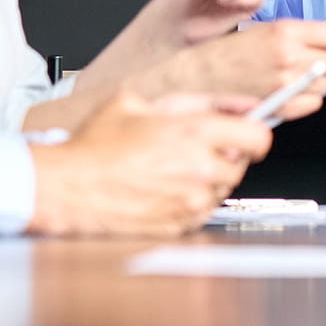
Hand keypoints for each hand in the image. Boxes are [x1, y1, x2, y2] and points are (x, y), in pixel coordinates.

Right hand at [26, 91, 271, 236]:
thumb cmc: (96, 145)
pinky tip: (163, 189)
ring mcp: (190, 201)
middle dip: (224, 156)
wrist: (67, 187)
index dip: (254, 134)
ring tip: (171, 169)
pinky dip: (191, 201)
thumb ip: (200, 100)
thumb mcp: (141, 102)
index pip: (258, 138)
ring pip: (222, 189)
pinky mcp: (179, 225)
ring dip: (207, 179)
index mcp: (194, 132)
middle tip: (193, 149)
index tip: (245, 134)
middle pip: (241, 165)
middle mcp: (199, 169)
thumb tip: (239, 103)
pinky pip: (203, 211)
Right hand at [159, 19, 325, 122]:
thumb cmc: (224, 53)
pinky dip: (307, 99)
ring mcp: (285, 83)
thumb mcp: (262, 30)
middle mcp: (288, 57)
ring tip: (297, 76)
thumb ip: (296, 35)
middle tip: (316, 58)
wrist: (198, 77)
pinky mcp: (280, 105)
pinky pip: (312, 103)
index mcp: (285, 32)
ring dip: (317, 80)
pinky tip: (293, 91)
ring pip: (325, 83)